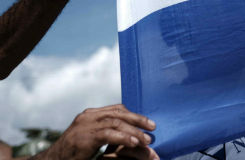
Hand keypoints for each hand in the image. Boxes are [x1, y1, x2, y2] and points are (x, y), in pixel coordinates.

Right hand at [41, 105, 157, 159]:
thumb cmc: (73, 153)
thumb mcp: (91, 139)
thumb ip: (106, 132)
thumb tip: (130, 132)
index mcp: (90, 115)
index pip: (116, 109)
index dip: (133, 114)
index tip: (147, 122)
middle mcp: (87, 116)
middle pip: (118, 113)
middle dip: (138, 119)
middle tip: (153, 127)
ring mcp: (84, 125)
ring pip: (116, 122)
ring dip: (134, 130)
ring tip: (146, 139)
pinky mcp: (83, 137)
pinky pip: (108, 134)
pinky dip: (124, 137)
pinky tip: (134, 142)